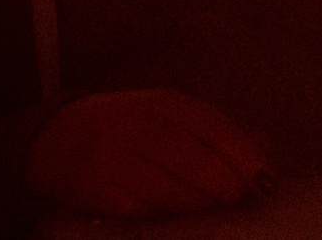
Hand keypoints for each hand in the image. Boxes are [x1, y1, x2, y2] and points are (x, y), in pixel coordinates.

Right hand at [25, 88, 269, 217]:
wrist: (54, 137)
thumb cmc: (129, 128)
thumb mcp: (172, 116)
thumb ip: (219, 131)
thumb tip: (267, 149)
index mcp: (163, 102)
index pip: (211, 125)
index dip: (244, 155)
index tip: (267, 181)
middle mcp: (137, 124)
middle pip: (191, 159)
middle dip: (224, 186)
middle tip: (241, 203)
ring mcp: (112, 157)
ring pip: (166, 190)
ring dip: (197, 206)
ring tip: (211, 212)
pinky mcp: (92, 190)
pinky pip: (136, 211)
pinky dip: (160, 217)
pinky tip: (173, 219)